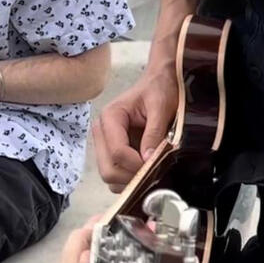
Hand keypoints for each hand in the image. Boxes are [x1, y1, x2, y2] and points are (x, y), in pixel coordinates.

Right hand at [93, 66, 177, 191]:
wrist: (161, 82)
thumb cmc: (160, 89)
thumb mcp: (161, 107)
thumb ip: (154, 132)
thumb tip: (148, 160)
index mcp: (110, 117)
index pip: (117, 152)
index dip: (138, 164)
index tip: (157, 164)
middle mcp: (102, 132)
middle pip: (108, 170)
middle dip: (132, 176)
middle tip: (155, 172)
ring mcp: (105, 144)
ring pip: (110, 177)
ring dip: (131, 180)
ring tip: (152, 171)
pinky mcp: (112, 152)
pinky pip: (116, 176)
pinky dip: (130, 180)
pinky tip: (147, 170)